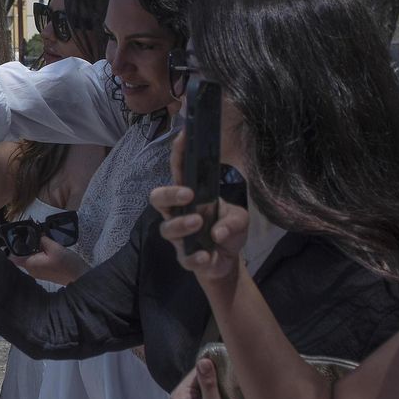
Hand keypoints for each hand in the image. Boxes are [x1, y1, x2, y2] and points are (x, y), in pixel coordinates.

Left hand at [9, 236, 90, 285]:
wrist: (79, 278)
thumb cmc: (67, 264)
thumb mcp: (55, 248)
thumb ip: (43, 240)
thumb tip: (36, 234)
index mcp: (30, 264)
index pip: (13, 257)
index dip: (12, 246)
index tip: (15, 236)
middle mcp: (30, 270)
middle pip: (21, 255)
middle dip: (25, 244)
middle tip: (30, 232)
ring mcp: (37, 272)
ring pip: (29, 257)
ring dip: (33, 248)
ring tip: (39, 237)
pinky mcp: (44, 272)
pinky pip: (36, 260)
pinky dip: (38, 253)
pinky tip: (45, 246)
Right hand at [150, 129, 247, 287]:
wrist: (228, 262)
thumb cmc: (227, 230)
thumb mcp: (240, 219)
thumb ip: (234, 220)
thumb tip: (218, 231)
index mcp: (189, 196)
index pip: (179, 171)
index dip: (179, 153)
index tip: (184, 136)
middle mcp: (178, 213)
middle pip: (158, 199)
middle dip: (169, 193)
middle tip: (187, 194)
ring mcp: (179, 236)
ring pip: (167, 228)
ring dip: (182, 224)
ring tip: (199, 222)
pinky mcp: (185, 257)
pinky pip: (184, 257)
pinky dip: (195, 256)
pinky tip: (206, 255)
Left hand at [170, 359, 250, 398]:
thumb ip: (208, 384)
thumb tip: (204, 360)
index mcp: (178, 396)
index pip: (196, 372)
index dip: (212, 367)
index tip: (229, 363)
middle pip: (199, 379)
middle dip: (214, 376)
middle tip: (234, 372)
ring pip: (204, 387)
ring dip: (216, 385)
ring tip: (233, 380)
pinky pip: (206, 396)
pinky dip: (216, 394)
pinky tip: (227, 393)